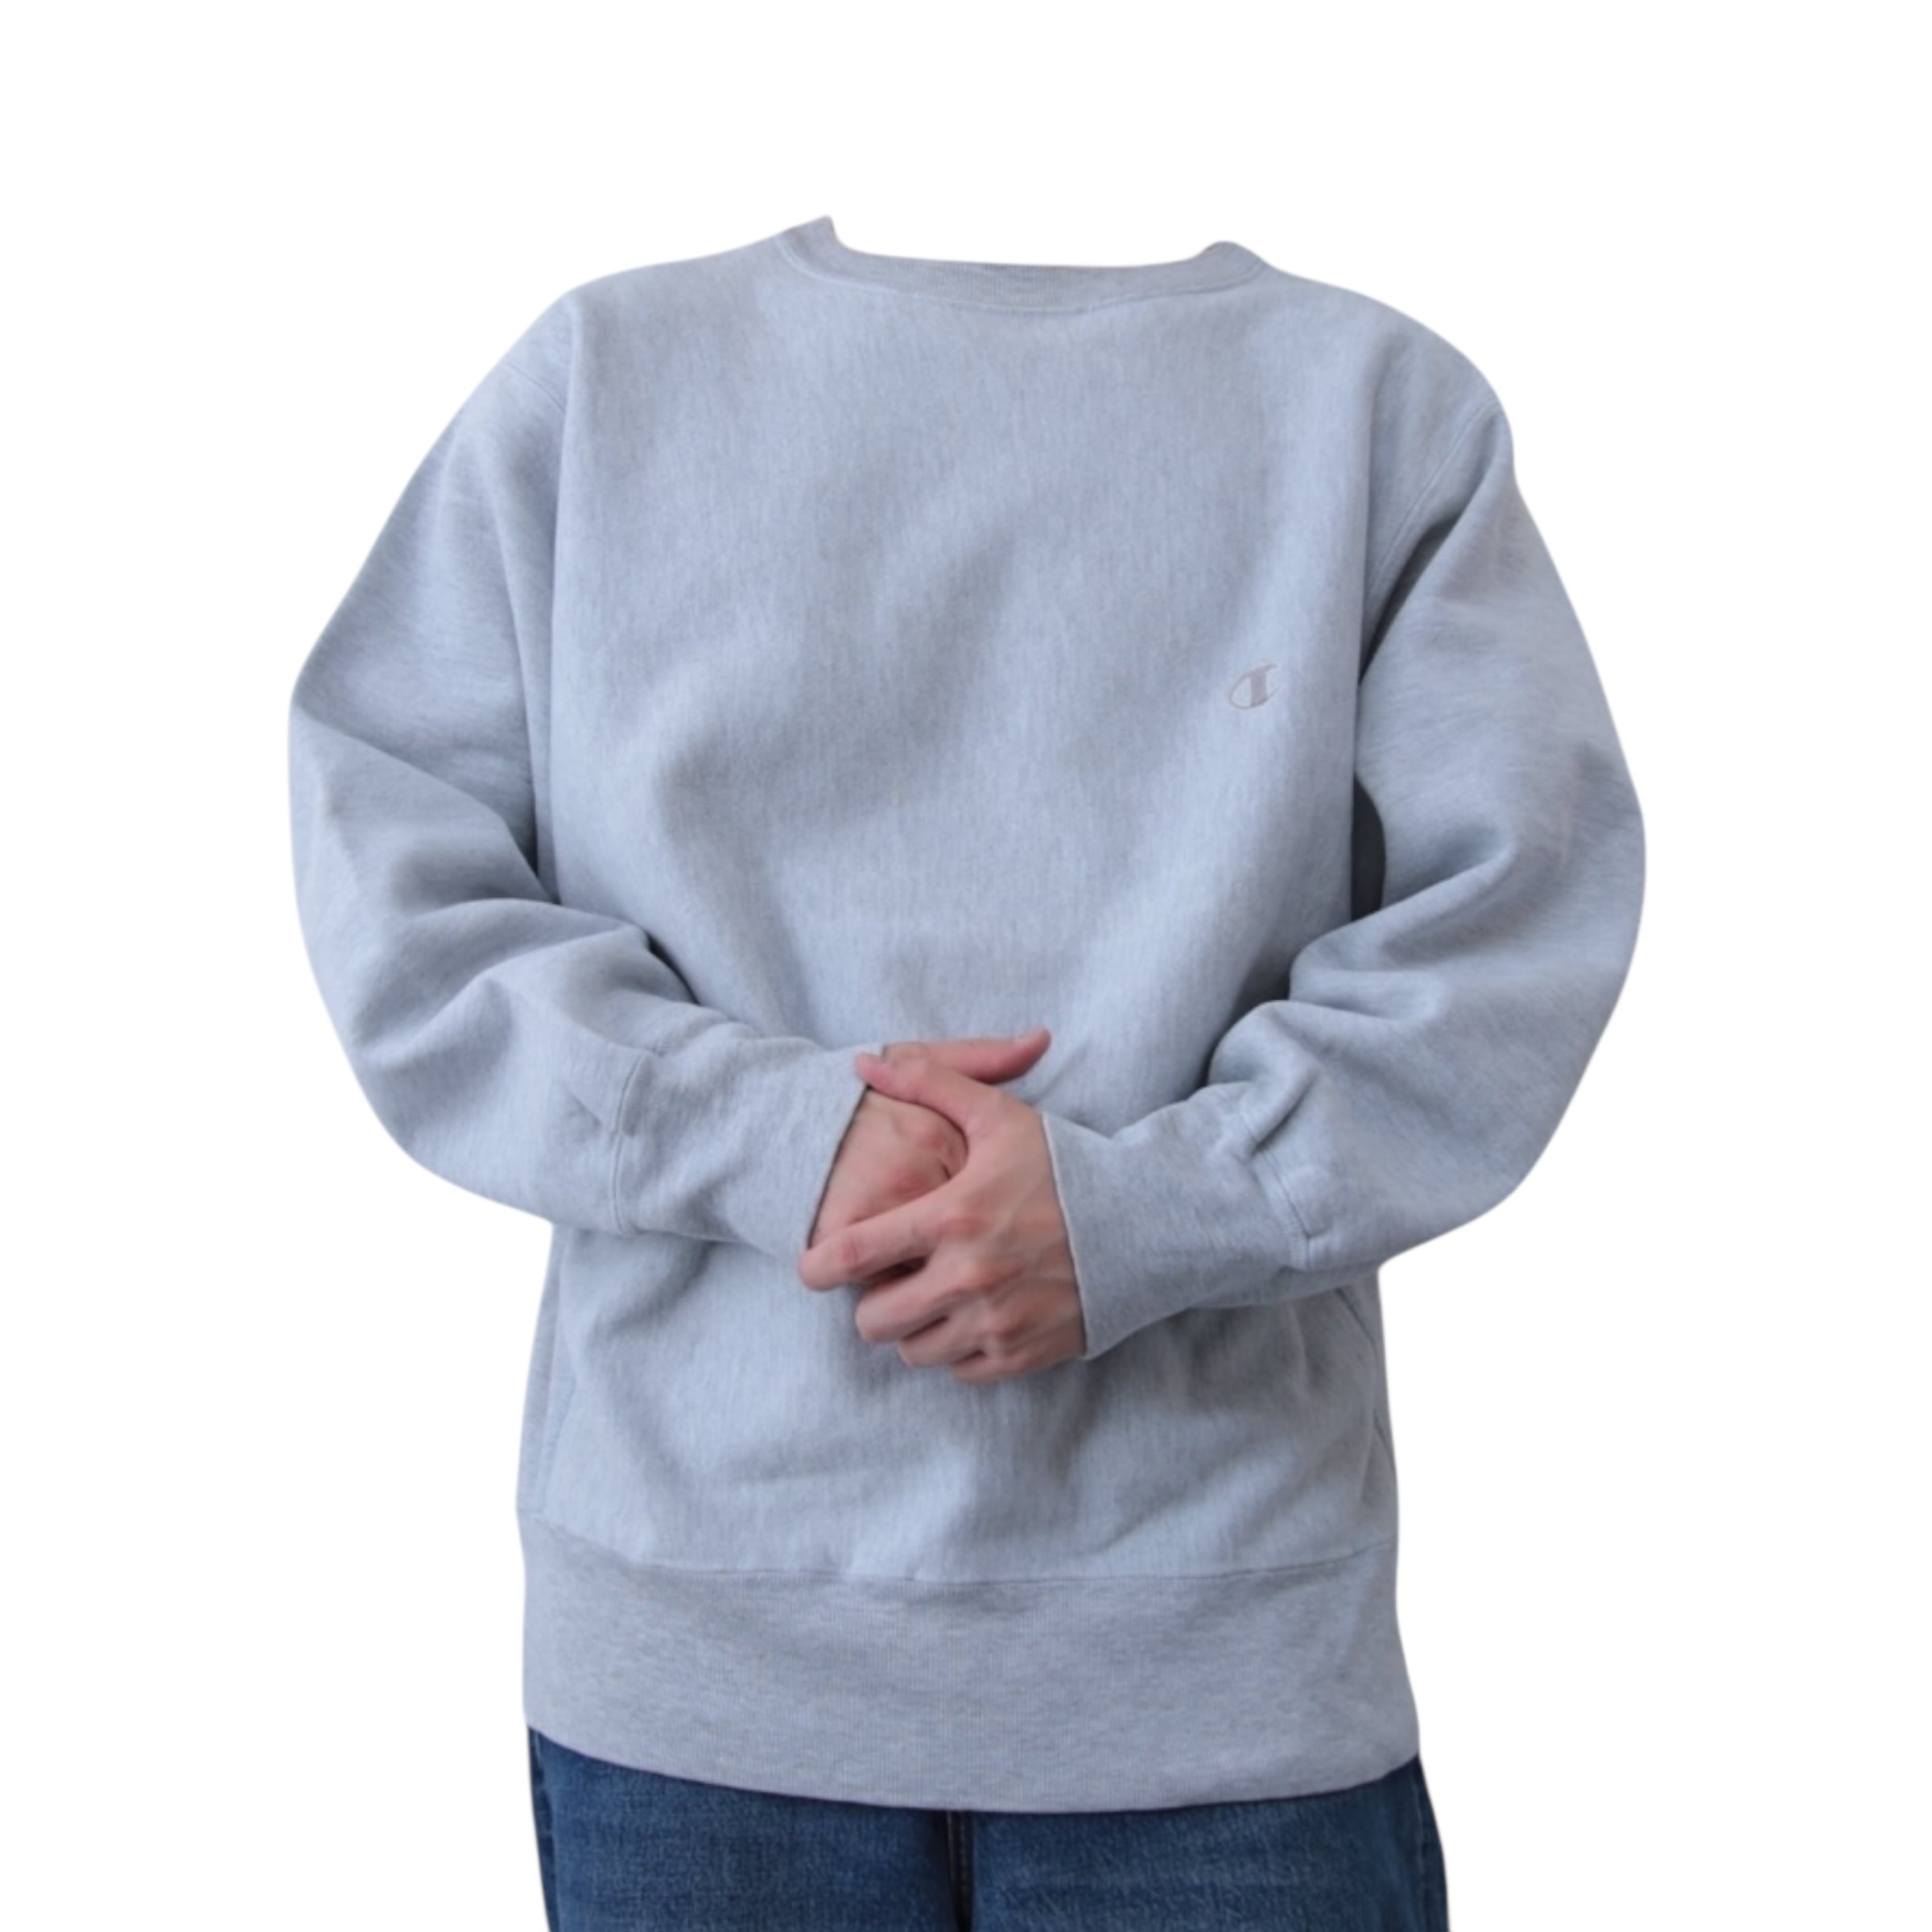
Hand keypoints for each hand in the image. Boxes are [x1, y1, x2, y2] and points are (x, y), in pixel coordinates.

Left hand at [798, 1034, 1085, 1383]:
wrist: (1147, 1224)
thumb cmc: (1066, 1167)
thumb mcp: (999, 1116)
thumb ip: (928, 1082)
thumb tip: (864, 1064)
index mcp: (952, 1217)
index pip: (852, 1256)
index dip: (818, 1267)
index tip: (812, 1268)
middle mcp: (968, 1277)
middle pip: (873, 1320)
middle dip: (873, 1301)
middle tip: (891, 1280)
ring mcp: (995, 1323)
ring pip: (912, 1351)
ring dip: (914, 1328)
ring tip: (934, 1295)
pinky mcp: (1021, 1355)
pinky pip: (959, 1372)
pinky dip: (957, 1349)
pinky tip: (973, 1315)